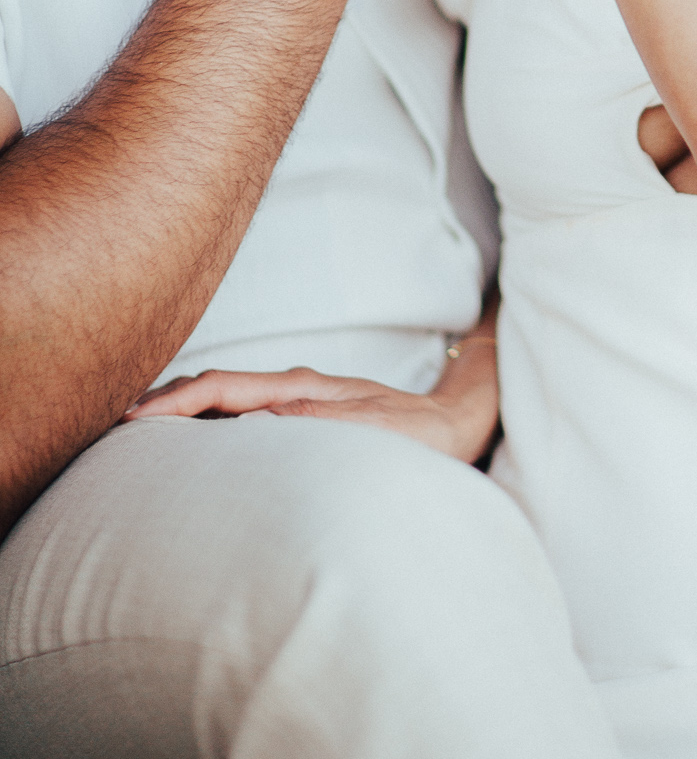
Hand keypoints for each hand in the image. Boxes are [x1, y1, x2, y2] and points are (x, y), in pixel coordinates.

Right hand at [125, 361, 499, 465]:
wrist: (454, 425)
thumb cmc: (416, 435)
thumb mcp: (372, 430)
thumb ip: (318, 422)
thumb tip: (262, 420)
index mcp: (300, 389)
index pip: (222, 387)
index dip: (174, 402)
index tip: (132, 421)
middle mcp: (293, 388)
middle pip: (214, 384)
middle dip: (165, 400)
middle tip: (114, 427)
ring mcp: (296, 398)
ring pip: (224, 396)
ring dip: (183, 409)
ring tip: (139, 432)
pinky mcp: (302, 413)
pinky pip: (240, 411)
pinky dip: (208, 418)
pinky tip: (194, 441)